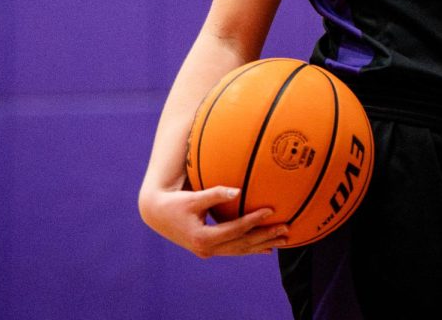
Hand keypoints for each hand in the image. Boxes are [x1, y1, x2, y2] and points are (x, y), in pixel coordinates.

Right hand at [139, 184, 288, 256]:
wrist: (156, 214)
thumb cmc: (174, 202)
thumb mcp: (193, 197)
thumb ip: (215, 194)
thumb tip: (238, 191)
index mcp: (203, 237)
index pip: (235, 230)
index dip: (254, 220)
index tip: (271, 211)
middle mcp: (207, 249)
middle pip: (242, 245)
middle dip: (265, 238)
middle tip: (286, 230)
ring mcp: (208, 251)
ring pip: (240, 250)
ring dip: (261, 245)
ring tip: (282, 240)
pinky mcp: (209, 249)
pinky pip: (234, 249)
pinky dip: (250, 248)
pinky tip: (265, 248)